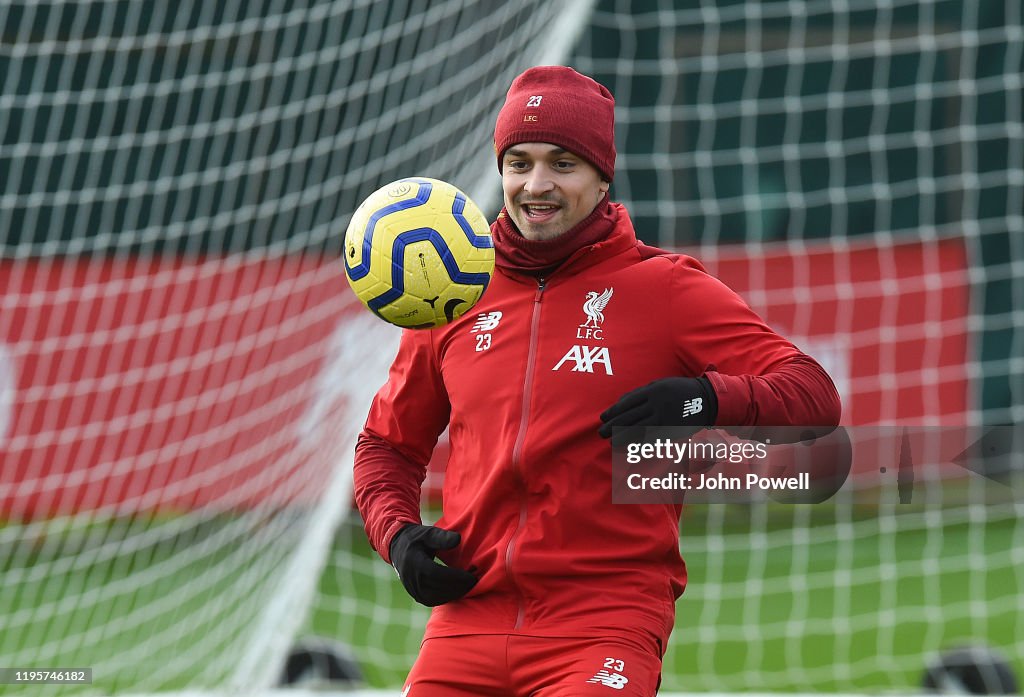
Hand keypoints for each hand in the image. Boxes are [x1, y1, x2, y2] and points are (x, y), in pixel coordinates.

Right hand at [389, 524, 477, 606]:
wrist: (399, 549)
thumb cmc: (417, 539)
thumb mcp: (429, 533)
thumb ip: (442, 537)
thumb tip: (458, 539)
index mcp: (414, 563)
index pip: (437, 574)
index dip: (456, 577)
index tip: (472, 576)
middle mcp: (412, 580)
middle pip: (439, 588)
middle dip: (460, 586)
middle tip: (476, 582)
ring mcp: (414, 590)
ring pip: (438, 598)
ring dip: (456, 594)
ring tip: (470, 586)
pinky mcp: (417, 596)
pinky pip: (435, 601)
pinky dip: (449, 597)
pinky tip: (460, 590)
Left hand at [598, 376, 717, 440]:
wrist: (706, 399)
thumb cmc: (677, 390)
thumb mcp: (659, 385)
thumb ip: (639, 393)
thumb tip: (619, 402)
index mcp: (653, 391)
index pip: (627, 403)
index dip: (613, 411)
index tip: (603, 417)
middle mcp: (658, 404)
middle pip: (630, 417)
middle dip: (613, 426)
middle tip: (601, 433)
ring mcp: (666, 418)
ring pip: (639, 430)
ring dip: (623, 437)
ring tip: (611, 441)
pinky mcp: (673, 430)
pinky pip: (653, 439)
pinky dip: (639, 443)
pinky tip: (629, 447)